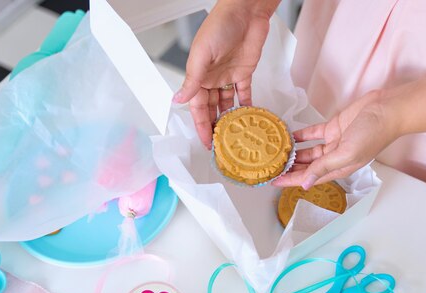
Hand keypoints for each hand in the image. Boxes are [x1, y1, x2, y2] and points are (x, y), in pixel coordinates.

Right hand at [173, 0, 275, 148]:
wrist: (246, 12)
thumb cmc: (220, 26)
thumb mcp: (202, 55)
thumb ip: (192, 80)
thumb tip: (177, 101)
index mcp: (198, 75)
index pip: (197, 107)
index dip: (201, 125)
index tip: (205, 142)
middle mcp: (212, 78)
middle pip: (211, 108)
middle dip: (214, 127)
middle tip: (220, 146)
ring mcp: (228, 76)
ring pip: (227, 104)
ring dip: (229, 119)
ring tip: (233, 136)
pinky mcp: (244, 73)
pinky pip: (244, 94)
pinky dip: (246, 106)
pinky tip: (248, 119)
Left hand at [272, 91, 398, 188]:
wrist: (387, 109)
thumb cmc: (373, 134)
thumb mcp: (347, 154)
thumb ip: (324, 167)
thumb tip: (306, 184)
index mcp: (340, 168)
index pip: (310, 179)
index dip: (291, 181)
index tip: (274, 181)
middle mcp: (335, 158)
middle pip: (307, 167)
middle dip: (290, 169)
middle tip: (270, 167)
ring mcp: (334, 142)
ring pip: (309, 152)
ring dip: (294, 153)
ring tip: (276, 152)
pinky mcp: (334, 127)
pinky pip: (313, 134)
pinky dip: (301, 135)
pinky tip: (289, 136)